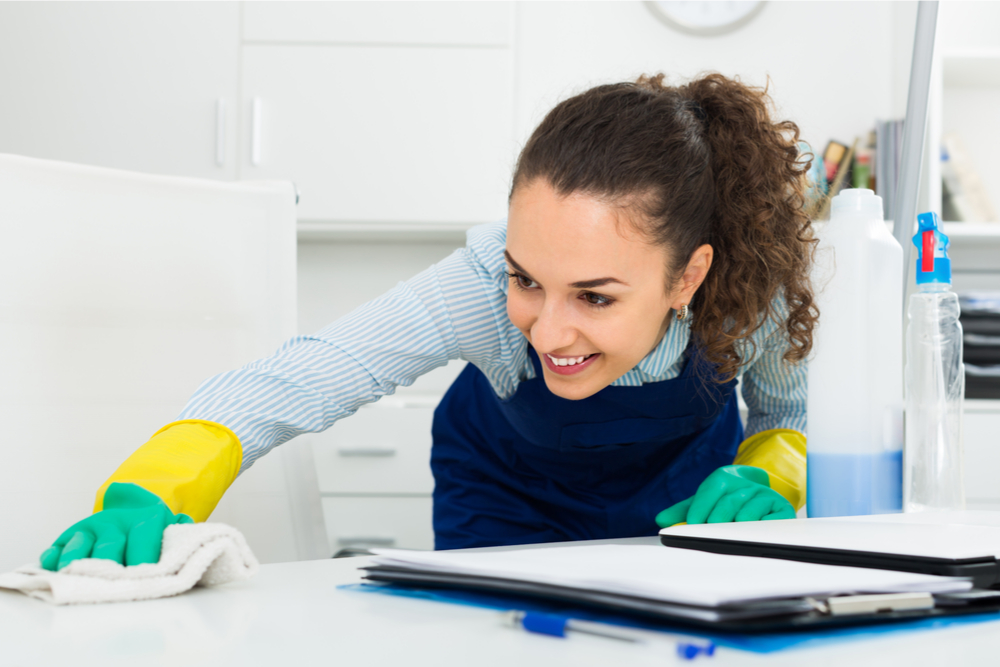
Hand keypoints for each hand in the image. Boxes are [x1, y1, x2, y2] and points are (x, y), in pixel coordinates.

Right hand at [40, 482, 192, 570]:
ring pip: (82, 544)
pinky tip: (51, 565)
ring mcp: (91, 527)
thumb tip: (186, 525)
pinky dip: (54, 554)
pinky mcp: (70, 535)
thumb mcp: (170, 525)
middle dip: (110, 568)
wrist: (133, 506)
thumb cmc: (153, 528)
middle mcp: (116, 523)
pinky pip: (59, 544)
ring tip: (72, 575)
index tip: (145, 580)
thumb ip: (180, 530)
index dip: (145, 561)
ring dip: (76, 561)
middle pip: (111, 547)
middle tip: (109, 586)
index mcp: (145, 519)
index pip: (144, 540)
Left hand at [655, 465, 794, 527]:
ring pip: (747, 514)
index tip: (692, 523)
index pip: (711, 489)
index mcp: (724, 478)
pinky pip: (769, 521)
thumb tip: (661, 520)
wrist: (760, 493)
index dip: (700, 507)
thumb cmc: (727, 500)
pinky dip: (759, 529)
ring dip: (737, 526)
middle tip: (710, 532)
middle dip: (716, 520)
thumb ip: (682, 510)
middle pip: (728, 503)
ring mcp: (765, 496)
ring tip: (731, 533)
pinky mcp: (782, 509)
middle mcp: (746, 485)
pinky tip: (752, 533)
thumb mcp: (704, 502)